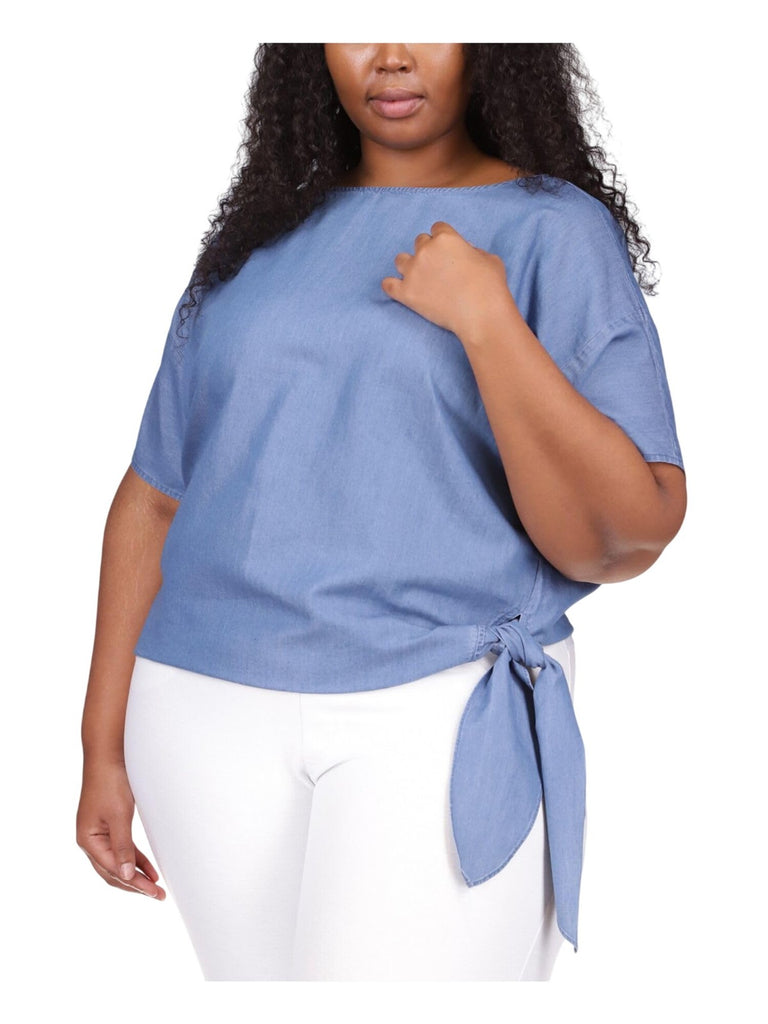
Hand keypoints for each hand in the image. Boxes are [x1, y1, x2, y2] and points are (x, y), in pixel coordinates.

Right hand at [76, 760, 165, 899]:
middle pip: (113, 872)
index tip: (154, 892)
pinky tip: (149, 867)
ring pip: (117, 862)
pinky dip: (135, 859)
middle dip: (136, 885)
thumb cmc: (110, 782)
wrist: (108, 755)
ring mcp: (98, 833)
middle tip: (158, 895)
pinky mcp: (108, 825)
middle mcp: (90, 840)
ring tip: (156, 886)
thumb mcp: (119, 816)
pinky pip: (121, 849)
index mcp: (87, 840)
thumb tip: (127, 876)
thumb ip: (122, 847)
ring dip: (136, 874)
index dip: (134, 883)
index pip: (112, 870)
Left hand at [381, 221, 513, 338]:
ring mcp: (413, 272)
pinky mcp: (406, 293)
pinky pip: (388, 284)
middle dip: (428, 252)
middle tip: (438, 267)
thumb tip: (464, 253)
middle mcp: (426, 250)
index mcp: (446, 238)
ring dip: (409, 265)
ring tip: (419, 277)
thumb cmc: (490, 287)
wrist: (481, 315)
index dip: (443, 239)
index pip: (437, 229)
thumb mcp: (490, 258)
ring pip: (400, 260)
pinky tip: (399, 288)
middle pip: (419, 242)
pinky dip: (392, 285)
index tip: (448, 251)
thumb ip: (472, 250)